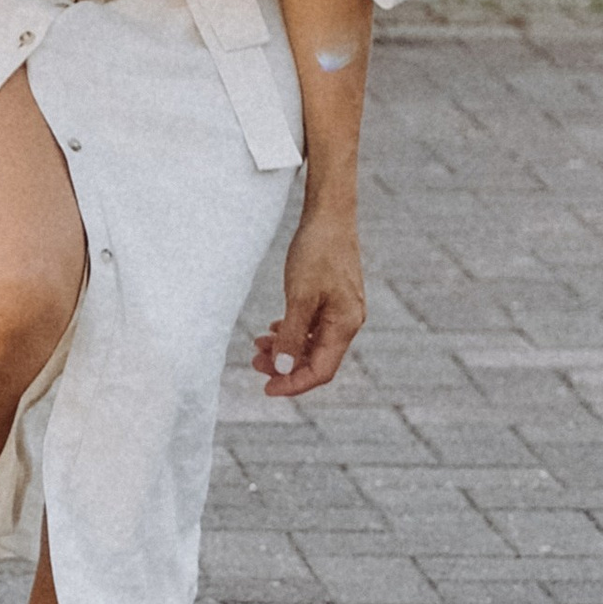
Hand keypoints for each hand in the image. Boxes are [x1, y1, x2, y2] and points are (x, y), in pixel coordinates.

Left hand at [253, 204, 363, 398]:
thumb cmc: (317, 251)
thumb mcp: (300, 296)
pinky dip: (293, 332)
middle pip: (317, 360)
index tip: (266, 389)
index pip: (321, 371)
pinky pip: (314, 327)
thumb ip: (292, 335)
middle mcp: (348, 321)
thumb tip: (284, 368)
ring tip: (257, 345)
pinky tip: (274, 328)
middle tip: (254, 362)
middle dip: (285, 367)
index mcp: (345, 324)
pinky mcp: (333, 298)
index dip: (294, 384)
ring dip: (286, 349)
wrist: (329, 215)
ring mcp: (342, 310)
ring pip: (313, 344)